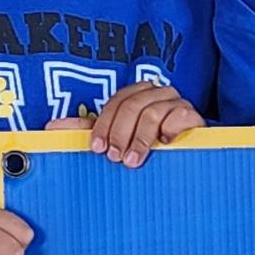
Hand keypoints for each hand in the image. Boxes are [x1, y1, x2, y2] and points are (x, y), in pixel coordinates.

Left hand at [85, 83, 202, 167]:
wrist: (187, 159)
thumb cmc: (150, 149)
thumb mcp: (121, 140)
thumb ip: (94, 131)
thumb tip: (61, 126)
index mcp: (138, 94)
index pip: (116, 102)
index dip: (104, 124)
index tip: (98, 147)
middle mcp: (157, 93)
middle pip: (133, 106)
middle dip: (120, 134)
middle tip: (115, 157)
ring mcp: (177, 102)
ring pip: (152, 113)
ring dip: (140, 139)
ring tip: (133, 160)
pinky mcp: (193, 114)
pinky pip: (179, 115)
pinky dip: (169, 129)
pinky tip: (164, 144)